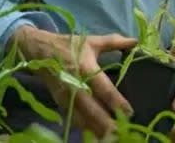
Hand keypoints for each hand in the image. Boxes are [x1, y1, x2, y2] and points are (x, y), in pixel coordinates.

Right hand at [11, 26, 136, 137]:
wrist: (39, 50)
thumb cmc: (69, 45)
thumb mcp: (92, 41)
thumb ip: (114, 42)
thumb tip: (135, 41)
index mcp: (86, 68)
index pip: (104, 90)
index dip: (117, 102)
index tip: (130, 112)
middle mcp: (76, 85)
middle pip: (92, 110)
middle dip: (106, 124)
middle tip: (121, 132)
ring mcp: (66, 96)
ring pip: (82, 119)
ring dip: (96, 129)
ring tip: (111, 137)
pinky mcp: (60, 102)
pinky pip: (74, 119)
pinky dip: (84, 128)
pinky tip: (95, 135)